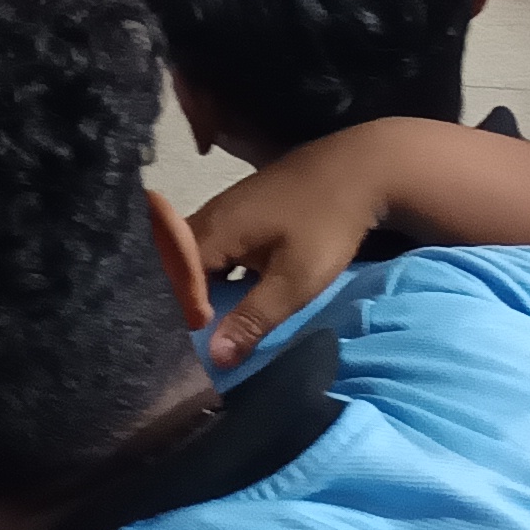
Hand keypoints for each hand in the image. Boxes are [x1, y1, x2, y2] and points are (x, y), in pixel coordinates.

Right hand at [189, 127, 401, 369]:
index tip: (186, 350)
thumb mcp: (294, 282)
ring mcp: (225, 211)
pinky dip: (216, 274)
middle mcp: (208, 217)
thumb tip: (213, 358)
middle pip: (178, 267)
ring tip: (206, 327)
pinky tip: (230, 295)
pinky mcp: (242, 211)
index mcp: (212, 232)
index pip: (172, 281)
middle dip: (182, 303)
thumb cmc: (325, 227)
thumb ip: (252, 319)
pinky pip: (214, 247)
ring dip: (199, 289)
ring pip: (196, 257)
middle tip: (190, 343)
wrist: (357, 170)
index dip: (176, 315)